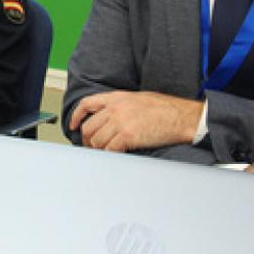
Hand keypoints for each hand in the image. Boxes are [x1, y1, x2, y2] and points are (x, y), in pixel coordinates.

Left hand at [68, 91, 202, 151]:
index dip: (76, 116)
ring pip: (97, 141)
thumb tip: (110, 117)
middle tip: (93, 147)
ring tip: (106, 153)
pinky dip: (110, 155)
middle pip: (89, 127)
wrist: (181, 116)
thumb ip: (121, 105)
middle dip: (88, 140)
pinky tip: (116, 155)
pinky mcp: (128, 136)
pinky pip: (109, 150)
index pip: (87, 104)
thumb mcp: (138, 98)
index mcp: (117, 97)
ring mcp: (120, 122)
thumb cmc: (165, 108)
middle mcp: (115, 108)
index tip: (73, 126)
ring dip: (99, 150)